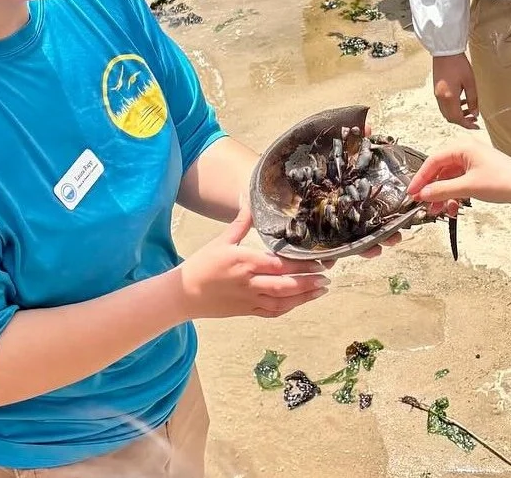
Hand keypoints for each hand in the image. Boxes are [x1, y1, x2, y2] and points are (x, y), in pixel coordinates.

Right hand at [175, 206, 329, 319]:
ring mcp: (249, 299)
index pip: (278, 264)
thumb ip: (241, 222)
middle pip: (284, 285)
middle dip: (308, 282)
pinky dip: (288, 308)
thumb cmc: (202, 264)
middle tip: (327, 277)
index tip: (318, 261)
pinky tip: (301, 302)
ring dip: (303, 298)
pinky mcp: (247, 311)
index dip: (300, 264)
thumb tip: (250, 198)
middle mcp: (249, 283)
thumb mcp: (221, 240)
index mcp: (244, 262)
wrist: (184, 294)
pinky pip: (271, 312)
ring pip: (281, 302)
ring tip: (321, 290)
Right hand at [405, 135, 510, 213]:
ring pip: (448, 179)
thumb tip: (423, 194)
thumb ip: (442, 190)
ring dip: (442, 195)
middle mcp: (465, 152)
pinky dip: (453, 195)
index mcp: (462, 147)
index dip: (420, 178)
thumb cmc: (502, 181)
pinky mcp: (477, 173)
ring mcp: (471, 163)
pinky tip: (453, 208)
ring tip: (438, 210)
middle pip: (439, 170)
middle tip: (423, 204)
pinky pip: (457, 183)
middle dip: (431, 189)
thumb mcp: (468, 187)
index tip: (412, 192)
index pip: (433, 161)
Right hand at [432, 53, 478, 127]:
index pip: (457, 118)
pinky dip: (453, 108)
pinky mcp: (436, 90)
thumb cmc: (458, 64)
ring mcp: (437, 94)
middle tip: (474, 119)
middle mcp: (440, 98)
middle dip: (462, 121)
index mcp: (449, 97)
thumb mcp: (470, 83)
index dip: (467, 124)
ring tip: (470, 109)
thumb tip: (475, 113)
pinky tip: (462, 101)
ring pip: (446, 112)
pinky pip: (444, 105)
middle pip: (450, 118)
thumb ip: (473, 100)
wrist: (445, 51)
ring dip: (457, 114)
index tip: (476, 126)